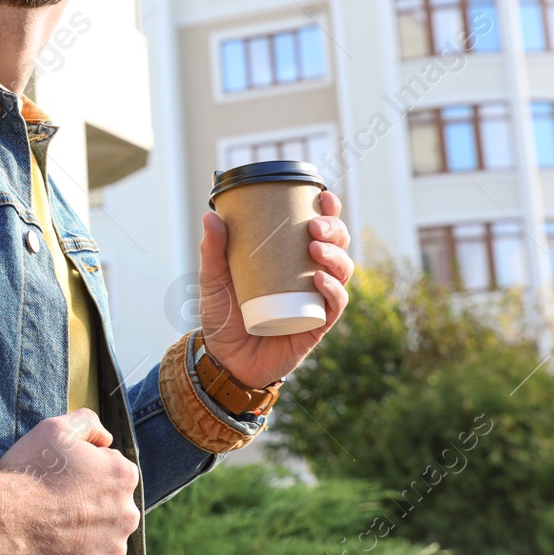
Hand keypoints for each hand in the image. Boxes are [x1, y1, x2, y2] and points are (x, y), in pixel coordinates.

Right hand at [0, 409, 139, 554]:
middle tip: (55, 512)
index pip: (112, 475)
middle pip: (112, 511)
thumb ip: (88, 422)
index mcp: (123, 475)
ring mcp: (115, 551)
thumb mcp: (54, 428)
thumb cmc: (26, 473)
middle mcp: (128, 513)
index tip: (61, 484)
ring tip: (52, 535)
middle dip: (89, 510)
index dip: (85, 478)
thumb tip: (106, 438)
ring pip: (105, 543)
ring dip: (86, 540)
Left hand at [198, 189, 353, 387]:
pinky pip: (335, 305)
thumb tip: (211, 217)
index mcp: (289, 257)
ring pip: (342, 272)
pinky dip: (333, 291)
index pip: (318, 229)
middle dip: (334, 230)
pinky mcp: (317, 325)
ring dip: (335, 256)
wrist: (224, 358)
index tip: (323, 196)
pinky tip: (321, 281)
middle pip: (337, 246)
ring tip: (315, 249)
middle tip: (314, 226)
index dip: (328, 211)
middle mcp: (309, 275)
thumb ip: (212, 250)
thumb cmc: (222, 315)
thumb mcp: (213, 279)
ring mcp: (315, 300)